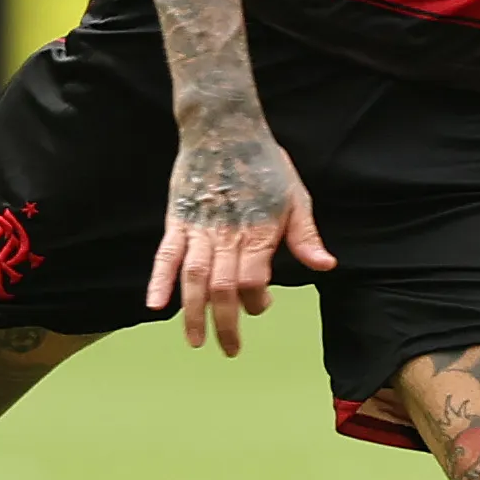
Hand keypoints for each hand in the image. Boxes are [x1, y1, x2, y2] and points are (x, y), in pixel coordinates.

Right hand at [146, 123, 336, 354]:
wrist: (225, 128)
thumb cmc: (265, 164)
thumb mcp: (297, 197)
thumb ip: (306, 237)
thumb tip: (325, 266)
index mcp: (258, 232)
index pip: (253, 281)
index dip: (255, 301)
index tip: (261, 306)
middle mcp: (227, 236)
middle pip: (223, 290)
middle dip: (225, 324)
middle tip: (229, 350)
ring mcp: (199, 229)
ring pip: (193, 279)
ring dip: (192, 313)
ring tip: (194, 340)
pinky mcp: (178, 220)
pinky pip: (166, 255)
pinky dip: (159, 280)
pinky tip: (154, 304)